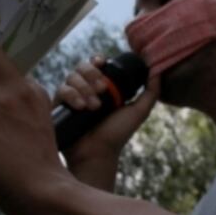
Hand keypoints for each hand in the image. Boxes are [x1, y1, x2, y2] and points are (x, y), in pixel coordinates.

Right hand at [53, 56, 158, 188]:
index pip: (96, 64)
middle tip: (103, 89)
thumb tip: (157, 69)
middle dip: (92, 74)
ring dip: (84, 87)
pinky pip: (61, 89)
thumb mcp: (139, 111)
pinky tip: (81, 107)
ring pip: (71, 76)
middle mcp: (85, 88)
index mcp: (102, 86)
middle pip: (82, 66)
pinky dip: (72, 95)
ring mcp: (71, 96)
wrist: (97, 154)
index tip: (103, 64)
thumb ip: (151, 92)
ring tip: (94, 106)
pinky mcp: (58, 105)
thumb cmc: (117, 135)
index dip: (97, 60)